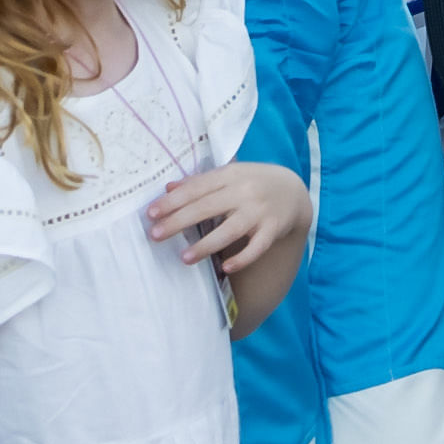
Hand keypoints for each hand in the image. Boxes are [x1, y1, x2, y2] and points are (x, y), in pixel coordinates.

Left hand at [146, 158, 309, 281]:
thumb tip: (169, 188)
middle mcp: (244, 192)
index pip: (197, 188)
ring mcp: (260, 211)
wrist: (293, 190)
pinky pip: (258, 247)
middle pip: (208, 208)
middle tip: (156, 235)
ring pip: (231, 230)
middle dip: (180, 221)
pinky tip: (225, 268)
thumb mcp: (228, 175)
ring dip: (206, 245)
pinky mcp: (273, 229)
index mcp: (230, 175)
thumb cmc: (252, 182)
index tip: (151, 214)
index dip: (173, 201)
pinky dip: (243, 258)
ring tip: (184, 257)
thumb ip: (200, 182)